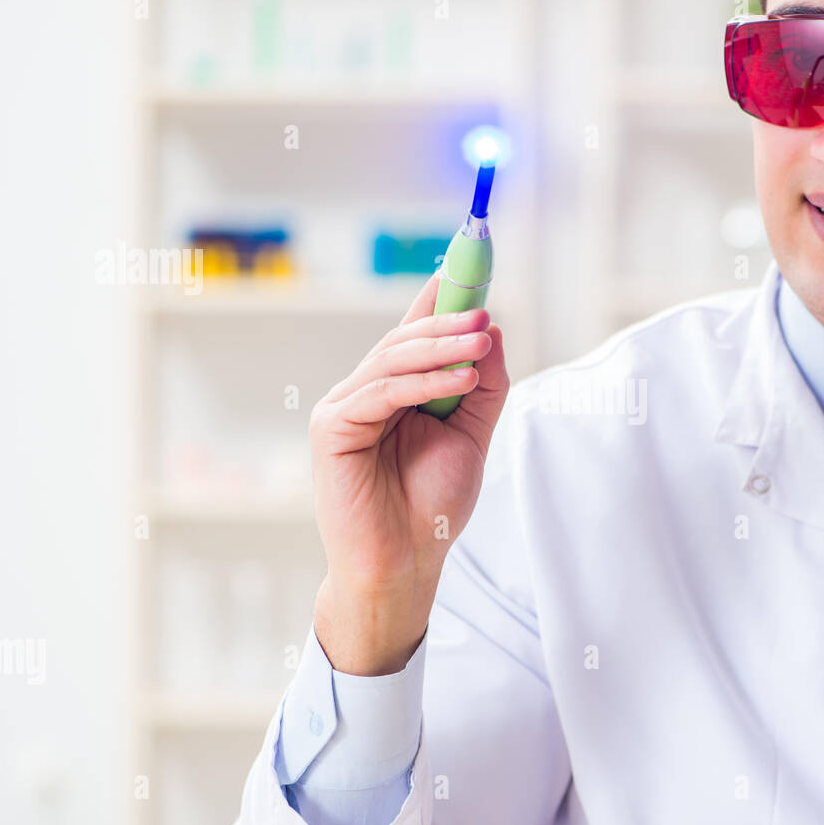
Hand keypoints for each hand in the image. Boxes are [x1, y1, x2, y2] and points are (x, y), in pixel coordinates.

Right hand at [307, 271, 508, 674]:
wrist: (405, 563)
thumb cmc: (431, 505)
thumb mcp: (472, 435)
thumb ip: (482, 385)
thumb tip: (492, 328)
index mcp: (395, 390)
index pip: (416, 332)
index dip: (439, 297)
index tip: (467, 261)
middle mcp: (366, 391)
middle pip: (405, 339)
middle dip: (449, 320)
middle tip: (486, 311)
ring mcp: (344, 407)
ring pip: (394, 360)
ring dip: (441, 345)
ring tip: (482, 340)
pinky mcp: (332, 428)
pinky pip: (381, 391)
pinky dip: (424, 381)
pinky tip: (460, 377)